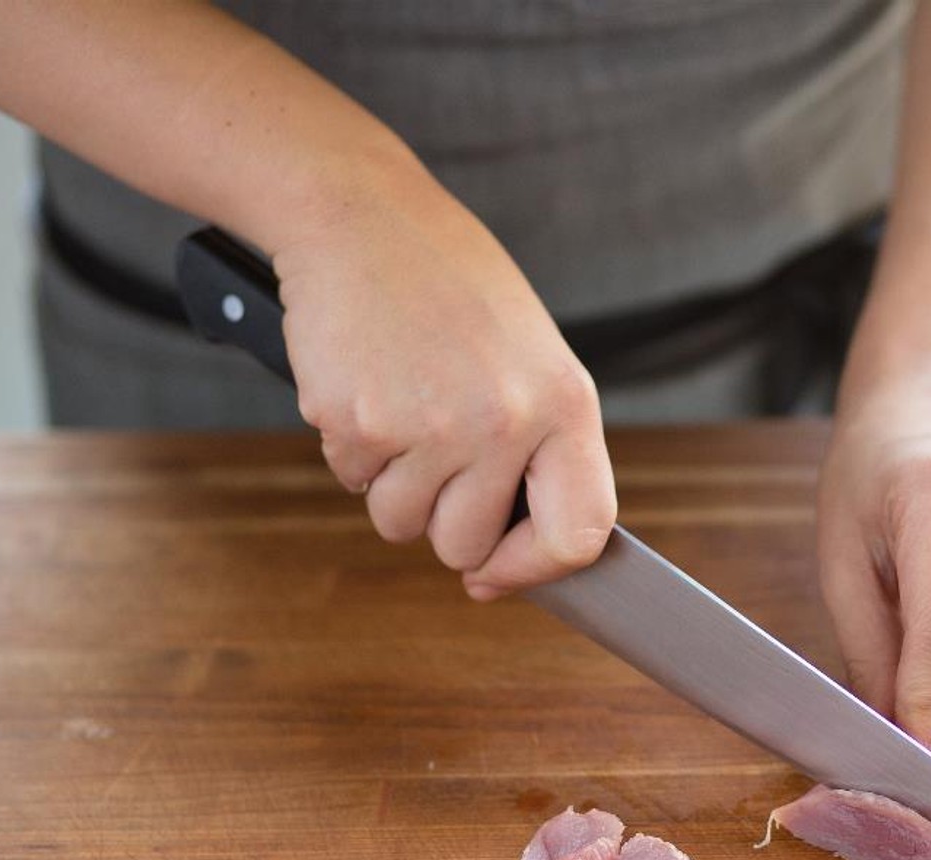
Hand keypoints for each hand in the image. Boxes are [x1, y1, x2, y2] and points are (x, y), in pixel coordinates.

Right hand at [272, 163, 615, 598]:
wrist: (362, 215)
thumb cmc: (451, 287)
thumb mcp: (529, 358)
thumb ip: (537, 451)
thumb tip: (506, 561)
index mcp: (565, 404)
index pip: (579, 533)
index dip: (536, 570)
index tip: (498, 573)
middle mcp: (506, 421)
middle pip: (467, 544)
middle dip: (442, 518)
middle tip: (433, 452)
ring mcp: (432, 426)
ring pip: (402, 524)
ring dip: (391, 484)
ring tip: (403, 405)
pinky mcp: (359, 422)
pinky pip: (351, 481)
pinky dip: (351, 447)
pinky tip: (367, 383)